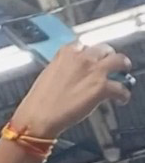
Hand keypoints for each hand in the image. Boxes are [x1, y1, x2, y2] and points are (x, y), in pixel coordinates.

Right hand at [12, 42, 131, 137]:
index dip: (88, 53)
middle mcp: (82, 58)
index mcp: (66, 53)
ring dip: (123, 66)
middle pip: (104, 49)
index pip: (83, 45)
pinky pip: (121, 88)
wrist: (39, 116)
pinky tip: (122, 98)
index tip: (89, 58)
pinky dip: (124, 94)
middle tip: (109, 63)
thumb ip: (61, 69)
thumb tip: (69, 73)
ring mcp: (94, 72)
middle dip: (108, 56)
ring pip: (119, 61)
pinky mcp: (101, 88)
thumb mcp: (47, 75)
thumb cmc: (39, 102)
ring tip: (124, 71)